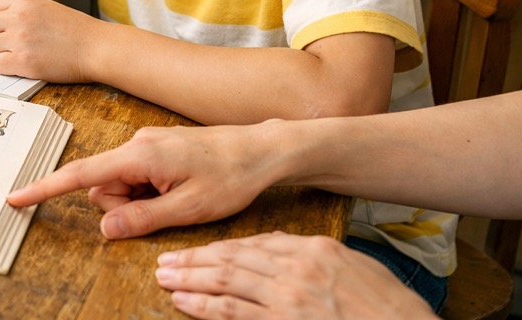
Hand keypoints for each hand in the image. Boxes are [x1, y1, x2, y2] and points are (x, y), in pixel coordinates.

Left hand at [0, 0, 107, 82]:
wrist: (96, 47)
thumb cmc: (73, 28)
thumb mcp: (44, 5)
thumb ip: (16, 4)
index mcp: (23, 1)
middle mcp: (18, 18)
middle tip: (3, 44)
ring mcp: (20, 40)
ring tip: (15, 55)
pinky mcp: (24, 62)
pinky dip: (4, 67)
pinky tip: (20, 65)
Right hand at [7, 124, 272, 236]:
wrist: (262, 149)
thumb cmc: (231, 175)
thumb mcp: (188, 209)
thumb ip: (141, 218)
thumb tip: (104, 227)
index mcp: (139, 156)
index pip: (81, 176)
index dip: (46, 188)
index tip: (16, 197)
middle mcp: (136, 144)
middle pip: (102, 187)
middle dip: (123, 206)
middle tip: (166, 207)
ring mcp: (145, 144)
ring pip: (120, 184)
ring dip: (140, 200)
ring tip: (179, 196)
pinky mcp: (154, 148)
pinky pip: (136, 176)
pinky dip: (150, 190)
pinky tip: (180, 187)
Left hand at [155, 232, 435, 318]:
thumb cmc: (388, 306)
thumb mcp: (353, 266)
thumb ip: (314, 254)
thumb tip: (275, 241)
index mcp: (313, 249)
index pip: (255, 244)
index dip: (220, 248)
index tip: (198, 252)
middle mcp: (296, 268)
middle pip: (232, 258)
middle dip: (194, 260)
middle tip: (166, 261)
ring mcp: (288, 297)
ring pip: (226, 281)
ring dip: (190, 279)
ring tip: (165, 278)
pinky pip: (234, 311)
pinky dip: (205, 306)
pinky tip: (184, 302)